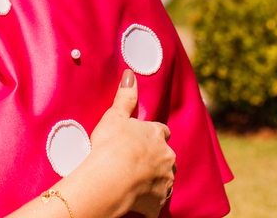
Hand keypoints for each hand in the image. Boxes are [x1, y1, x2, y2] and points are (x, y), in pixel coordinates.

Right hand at [88, 70, 175, 217]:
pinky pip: (157, 201)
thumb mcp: (114, 116)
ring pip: (164, 178)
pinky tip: (137, 198)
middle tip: (135, 161)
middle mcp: (166, 156)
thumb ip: (125, 96)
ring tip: (135, 181)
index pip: (161, 132)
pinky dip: (150, 200)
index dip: (152, 135)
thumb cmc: (110, 145)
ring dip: (154, 178)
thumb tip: (130, 74)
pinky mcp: (159, 202)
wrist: (109, 180)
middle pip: (166, 155)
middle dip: (155, 158)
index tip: (141, 139)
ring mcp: (165, 180)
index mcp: (156, 134)